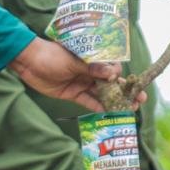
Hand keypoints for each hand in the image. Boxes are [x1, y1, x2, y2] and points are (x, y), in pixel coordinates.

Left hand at [8, 37, 122, 112]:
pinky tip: (110, 114)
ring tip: (130, 109)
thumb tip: (114, 73)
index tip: (128, 82)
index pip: (113, 67)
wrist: (28, 62)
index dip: (122, 76)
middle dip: (126, 91)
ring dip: (115, 102)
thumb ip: (93, 68)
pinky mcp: (73, 93)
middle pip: (112, 82)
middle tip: (141, 99)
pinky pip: (89, 102)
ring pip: (103, 94)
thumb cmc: (52, 55)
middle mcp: (90, 71)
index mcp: (92, 58)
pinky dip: (98, 108)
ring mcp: (82, 82)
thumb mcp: (74, 60)